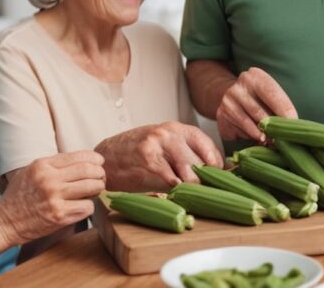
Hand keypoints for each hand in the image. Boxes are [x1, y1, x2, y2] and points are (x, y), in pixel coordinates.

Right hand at [0, 151, 105, 245]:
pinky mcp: (59, 216)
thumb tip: (83, 160)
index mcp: (43, 165)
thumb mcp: (32, 171)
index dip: (95, 159)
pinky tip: (82, 207)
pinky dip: (89, 206)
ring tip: (94, 191)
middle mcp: (49, 179)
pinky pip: (88, 207)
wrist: (3, 222)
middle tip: (101, 178)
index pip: (80, 156)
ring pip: (92, 187)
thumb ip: (54, 165)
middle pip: (89, 170)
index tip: (99, 163)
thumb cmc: (19, 196)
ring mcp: (54, 198)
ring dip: (97, 189)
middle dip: (100, 173)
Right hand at [95, 122, 223, 190]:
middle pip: (201, 160)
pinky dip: (176, 187)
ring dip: (192, 186)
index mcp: (177, 129)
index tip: (218, 178)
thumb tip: (210, 174)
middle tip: (205, 192)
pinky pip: (171, 176)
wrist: (106, 157)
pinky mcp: (147, 158)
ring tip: (190, 195)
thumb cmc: (137, 153)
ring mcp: (158, 144)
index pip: (208, 144)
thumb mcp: (163, 146)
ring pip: (190, 169)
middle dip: (205, 180)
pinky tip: (175, 192)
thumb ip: (184, 155)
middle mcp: (170, 133)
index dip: (216, 164)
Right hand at [216, 67, 295, 141]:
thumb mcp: (269, 94)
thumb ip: (279, 106)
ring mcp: (228, 101)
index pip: (273, 95)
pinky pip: (239, 132)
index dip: (285, 112)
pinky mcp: (221, 116)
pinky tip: (256, 138)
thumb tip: (292, 126)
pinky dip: (250, 137)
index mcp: (255, 76)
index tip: (294, 124)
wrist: (229, 94)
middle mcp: (239, 87)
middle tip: (283, 140)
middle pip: (261, 113)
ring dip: (263, 136)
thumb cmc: (258, 97)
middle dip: (274, 129)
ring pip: (250, 125)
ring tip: (272, 142)